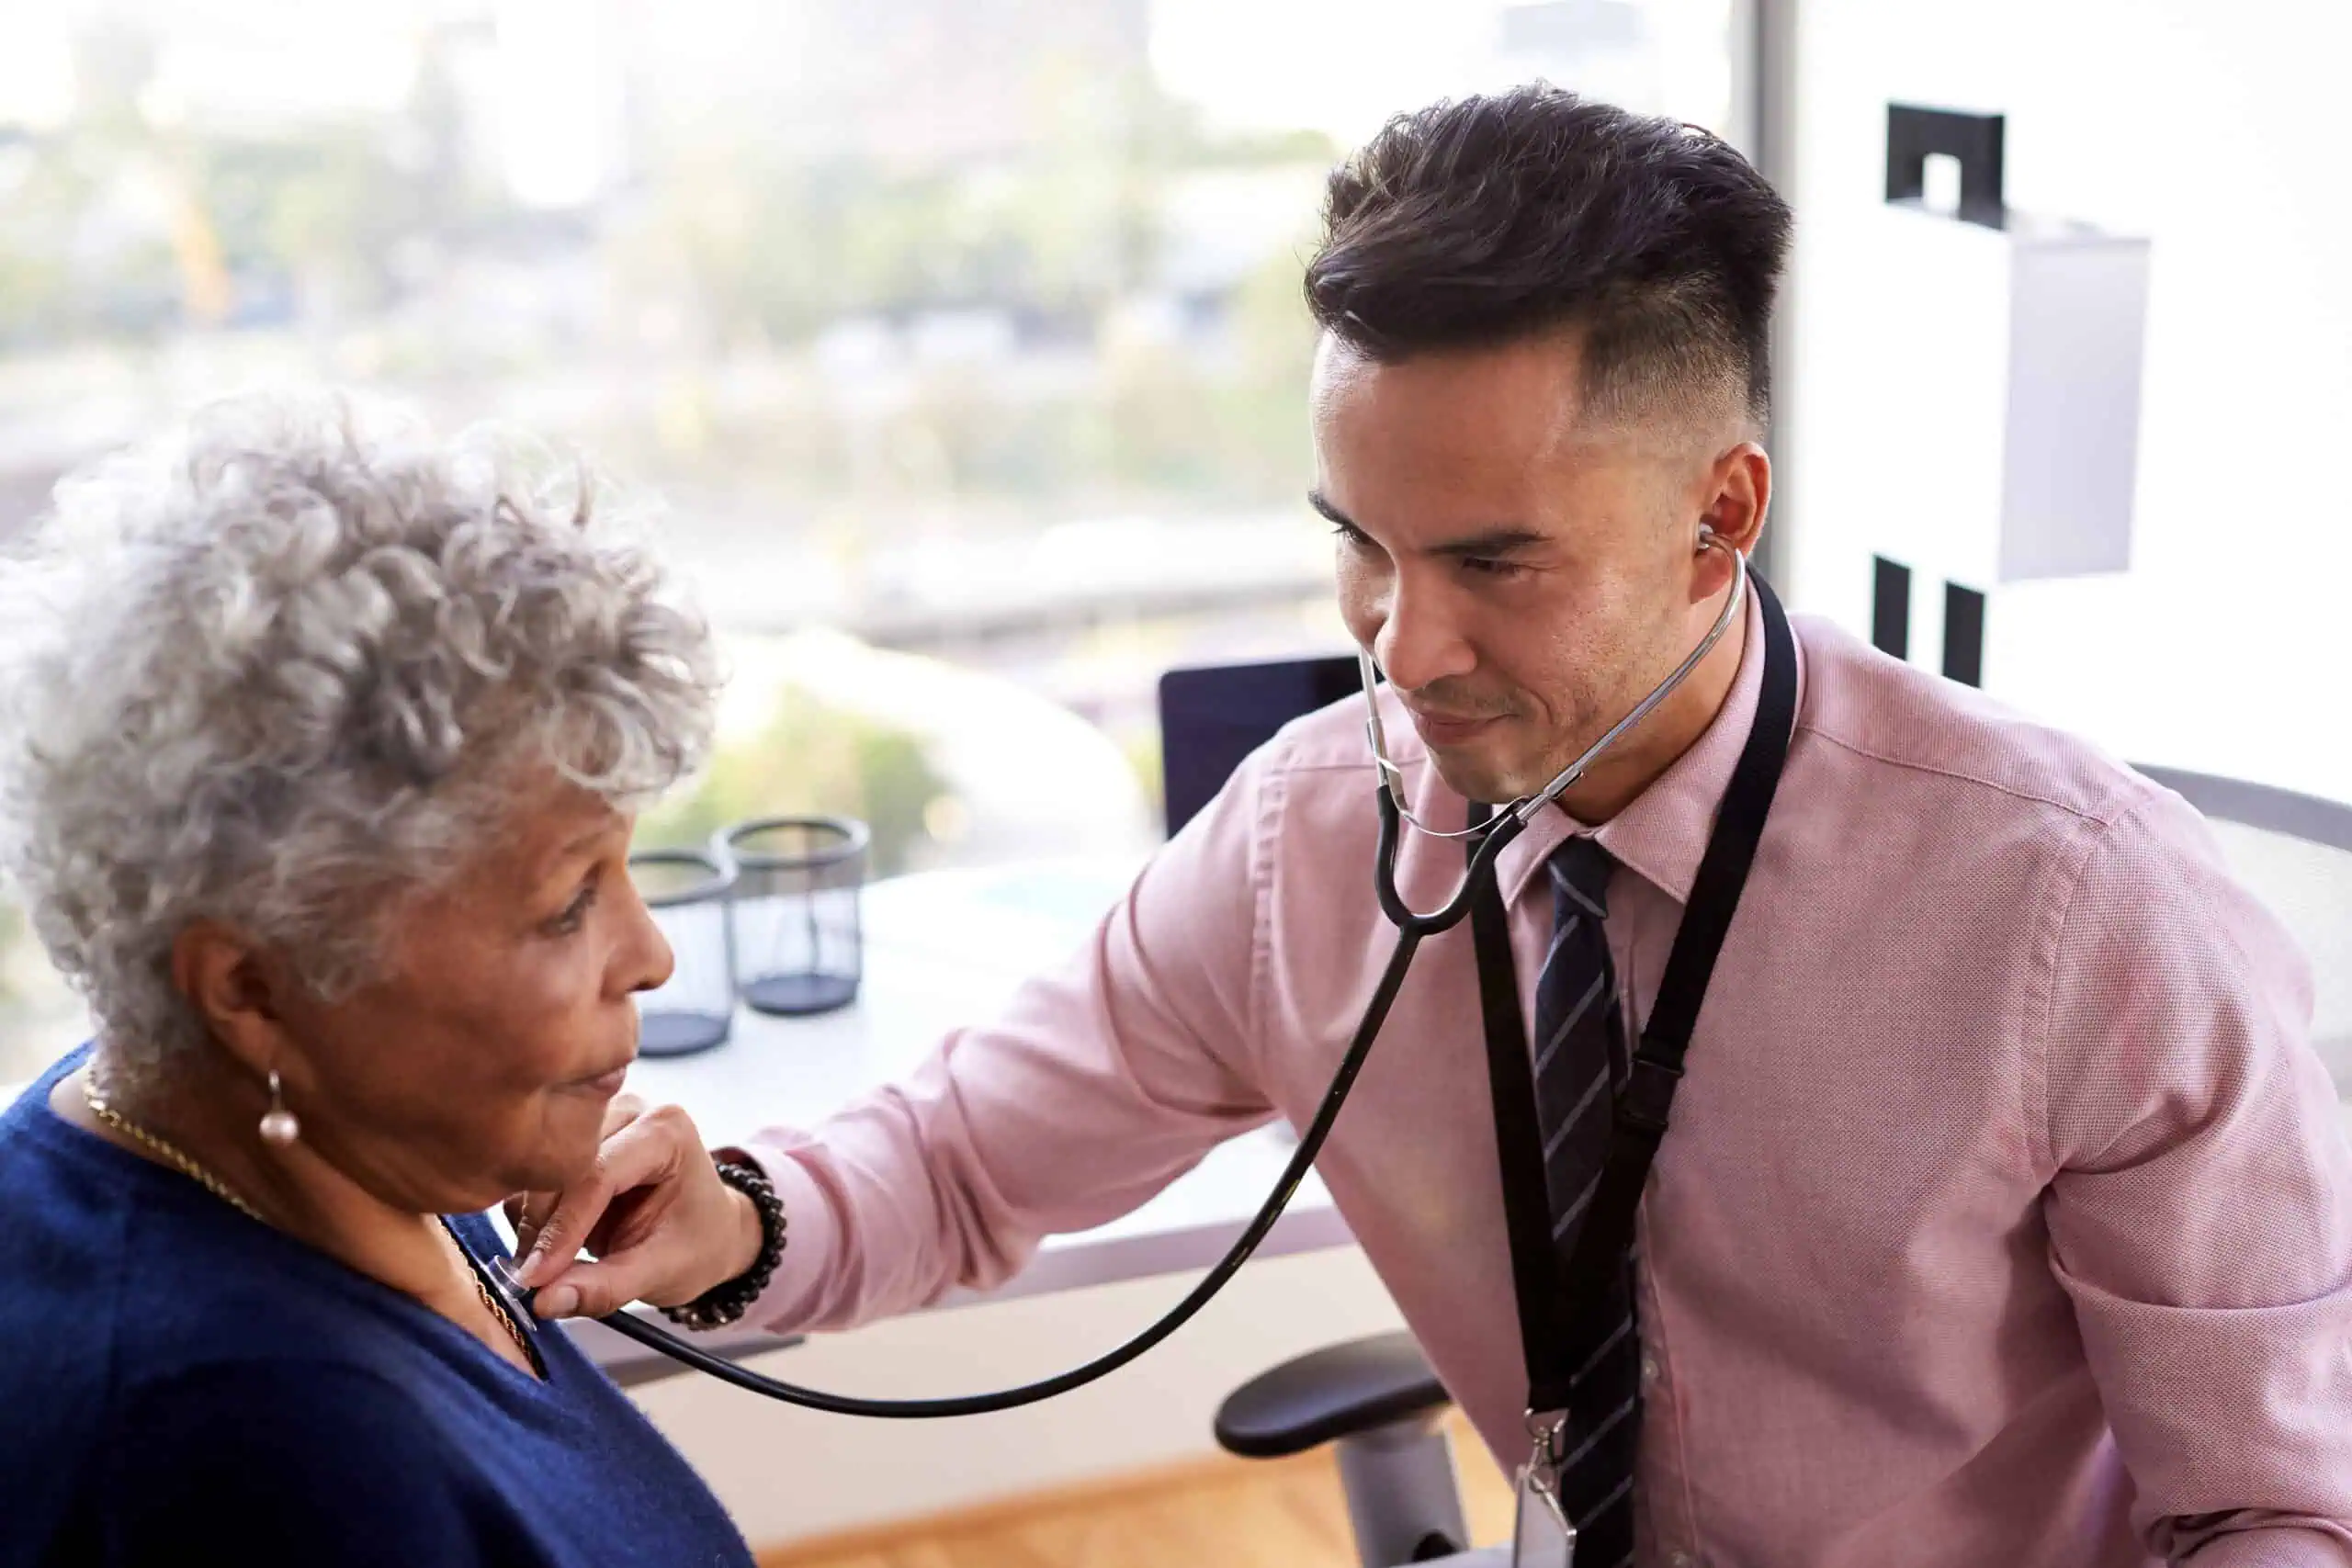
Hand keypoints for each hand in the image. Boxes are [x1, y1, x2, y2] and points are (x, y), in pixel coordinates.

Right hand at [506, 1095, 763, 1320]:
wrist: (707, 1230)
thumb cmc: (696, 1245)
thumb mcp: (661, 1272)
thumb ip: (605, 1288)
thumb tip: (542, 1302)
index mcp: (666, 1131)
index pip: (598, 1174)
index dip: (563, 1229)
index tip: (534, 1277)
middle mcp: (630, 1110)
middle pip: (563, 1167)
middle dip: (543, 1227)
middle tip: (531, 1278)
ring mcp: (598, 1118)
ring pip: (542, 1170)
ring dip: (535, 1223)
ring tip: (546, 1266)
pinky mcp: (575, 1137)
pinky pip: (536, 1175)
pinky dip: (534, 1216)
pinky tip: (550, 1244)